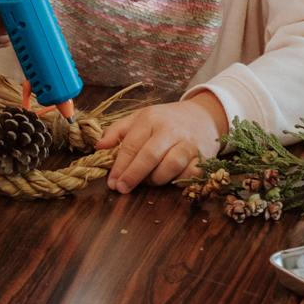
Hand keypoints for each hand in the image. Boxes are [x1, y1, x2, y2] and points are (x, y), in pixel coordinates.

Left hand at [100, 91, 226, 192]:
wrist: (203, 115)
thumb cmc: (166, 120)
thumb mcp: (139, 118)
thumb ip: (117, 131)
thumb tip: (99, 148)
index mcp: (151, 119)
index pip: (131, 145)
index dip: (119, 166)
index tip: (112, 182)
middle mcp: (170, 130)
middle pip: (149, 156)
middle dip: (133, 175)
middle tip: (122, 188)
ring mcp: (189, 143)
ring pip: (171, 166)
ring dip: (156, 179)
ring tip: (149, 181)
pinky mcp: (204, 156)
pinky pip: (190, 174)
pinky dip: (179, 181)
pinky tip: (171, 180)